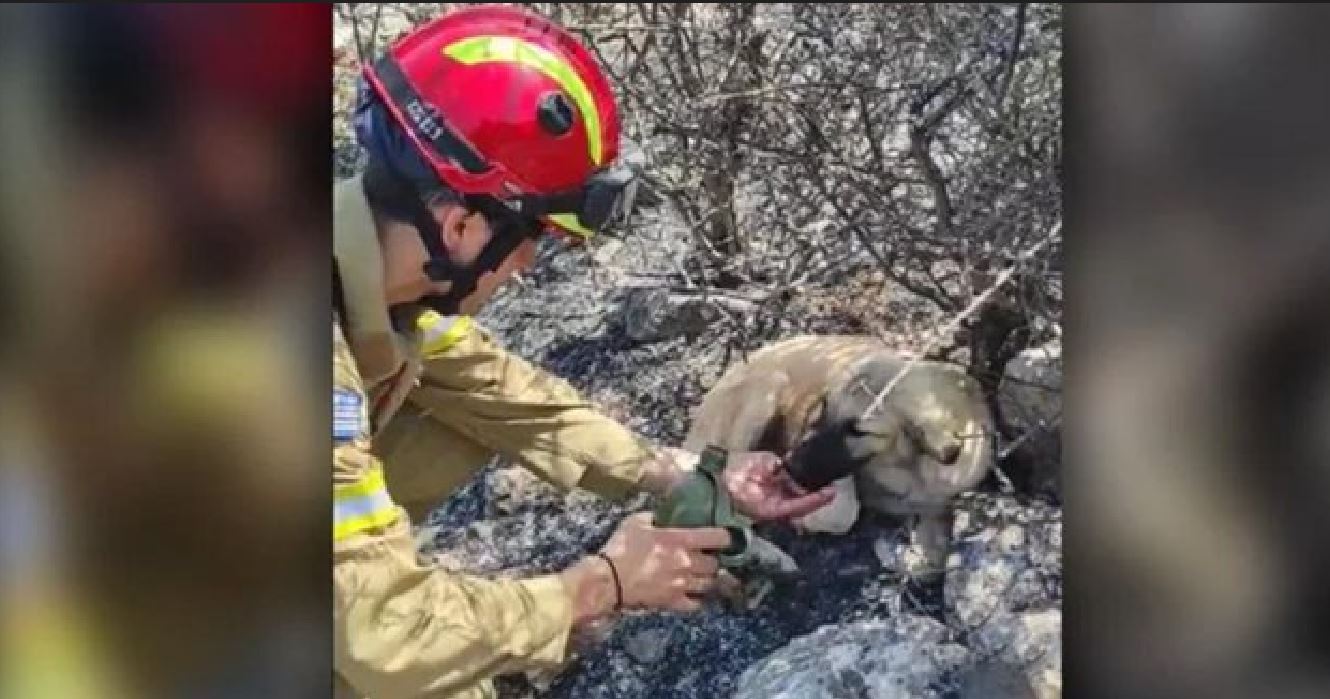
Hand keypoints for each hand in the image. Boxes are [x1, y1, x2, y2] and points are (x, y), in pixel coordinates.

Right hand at [599, 512, 729, 612]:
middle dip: (714, 560)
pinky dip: (697, 599)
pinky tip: (694, 594)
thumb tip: (663, 515)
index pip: (717, 538)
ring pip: (709, 584)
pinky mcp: (672, 602)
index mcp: (680, 540)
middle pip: (715, 564)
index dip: (727, 537)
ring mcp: (681, 585)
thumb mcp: (636, 522)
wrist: (608, 581)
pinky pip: (695, 604)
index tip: (728, 537)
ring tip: (703, 575)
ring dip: (708, 579)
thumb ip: (655, 516)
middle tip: (709, 557)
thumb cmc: (620, 549)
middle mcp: (687, 563)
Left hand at [723, 451, 835, 521]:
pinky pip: (794, 508)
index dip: (812, 486)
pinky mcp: (772, 512)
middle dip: (819, 496)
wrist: (723, 474)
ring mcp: (775, 506)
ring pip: (801, 507)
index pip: (798, 489)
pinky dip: (808, 503)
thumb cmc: (741, 465)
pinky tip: (821, 497)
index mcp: (775, 485)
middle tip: (834, 490)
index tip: (826, 481)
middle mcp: (776, 497)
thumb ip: (784, 467)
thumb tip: (798, 470)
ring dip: (817, 501)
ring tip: (831, 493)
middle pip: (802, 500)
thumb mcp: (767, 460)